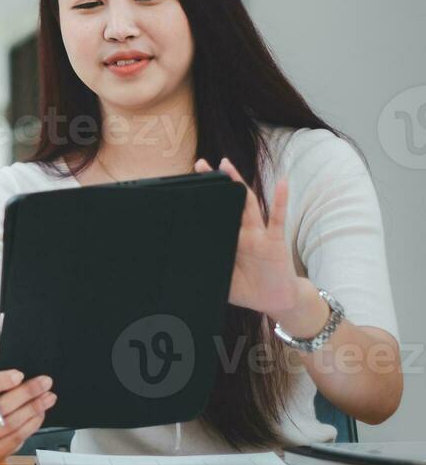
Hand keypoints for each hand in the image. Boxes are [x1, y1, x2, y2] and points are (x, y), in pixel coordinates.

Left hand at [194, 158, 306, 320]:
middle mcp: (243, 232)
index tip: (185, 186)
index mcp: (229, 240)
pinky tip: (282, 183)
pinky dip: (280, 200)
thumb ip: (207, 271)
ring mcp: (258, 234)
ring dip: (238, 182)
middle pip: (227, 202)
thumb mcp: (221, 280)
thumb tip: (181, 269)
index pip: (213, 215)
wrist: (276, 300)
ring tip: (226, 164)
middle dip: (216, 183)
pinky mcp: (275, 241)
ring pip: (247, 204)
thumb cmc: (249, 289)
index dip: (202, 201)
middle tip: (199, 164)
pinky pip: (277, 218)